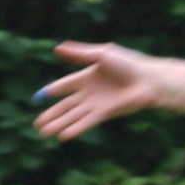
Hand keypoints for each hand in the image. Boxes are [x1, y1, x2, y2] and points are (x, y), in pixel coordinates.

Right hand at [36, 40, 158, 140]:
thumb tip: (57, 48)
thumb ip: (80, 53)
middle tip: (36, 124)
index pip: (65, 85)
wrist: (148, 79)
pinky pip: (86, 122)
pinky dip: (75, 129)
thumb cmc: (128, 63)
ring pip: (73, 116)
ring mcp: (96, 104)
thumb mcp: (102, 54)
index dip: (52, 91)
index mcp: (87, 76)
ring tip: (43, 133)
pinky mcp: (105, 113)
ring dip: (58, 124)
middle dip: (51, 114)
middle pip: (65, 105)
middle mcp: (89, 92)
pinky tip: (62, 136)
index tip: (38, 97)